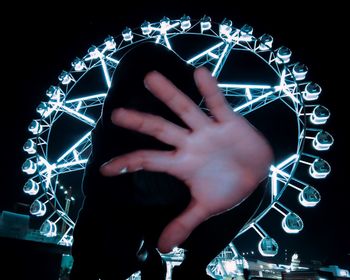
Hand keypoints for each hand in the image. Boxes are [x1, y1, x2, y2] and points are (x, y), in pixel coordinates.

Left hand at [100, 67, 272, 252]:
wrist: (258, 173)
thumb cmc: (228, 187)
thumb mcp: (206, 206)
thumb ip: (184, 222)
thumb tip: (163, 248)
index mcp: (181, 164)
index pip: (149, 161)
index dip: (127, 163)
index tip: (104, 169)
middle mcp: (189, 144)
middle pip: (160, 130)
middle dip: (140, 122)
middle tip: (116, 114)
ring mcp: (207, 131)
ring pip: (185, 110)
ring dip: (169, 94)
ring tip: (150, 78)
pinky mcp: (228, 122)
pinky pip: (218, 104)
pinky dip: (210, 90)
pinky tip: (200, 73)